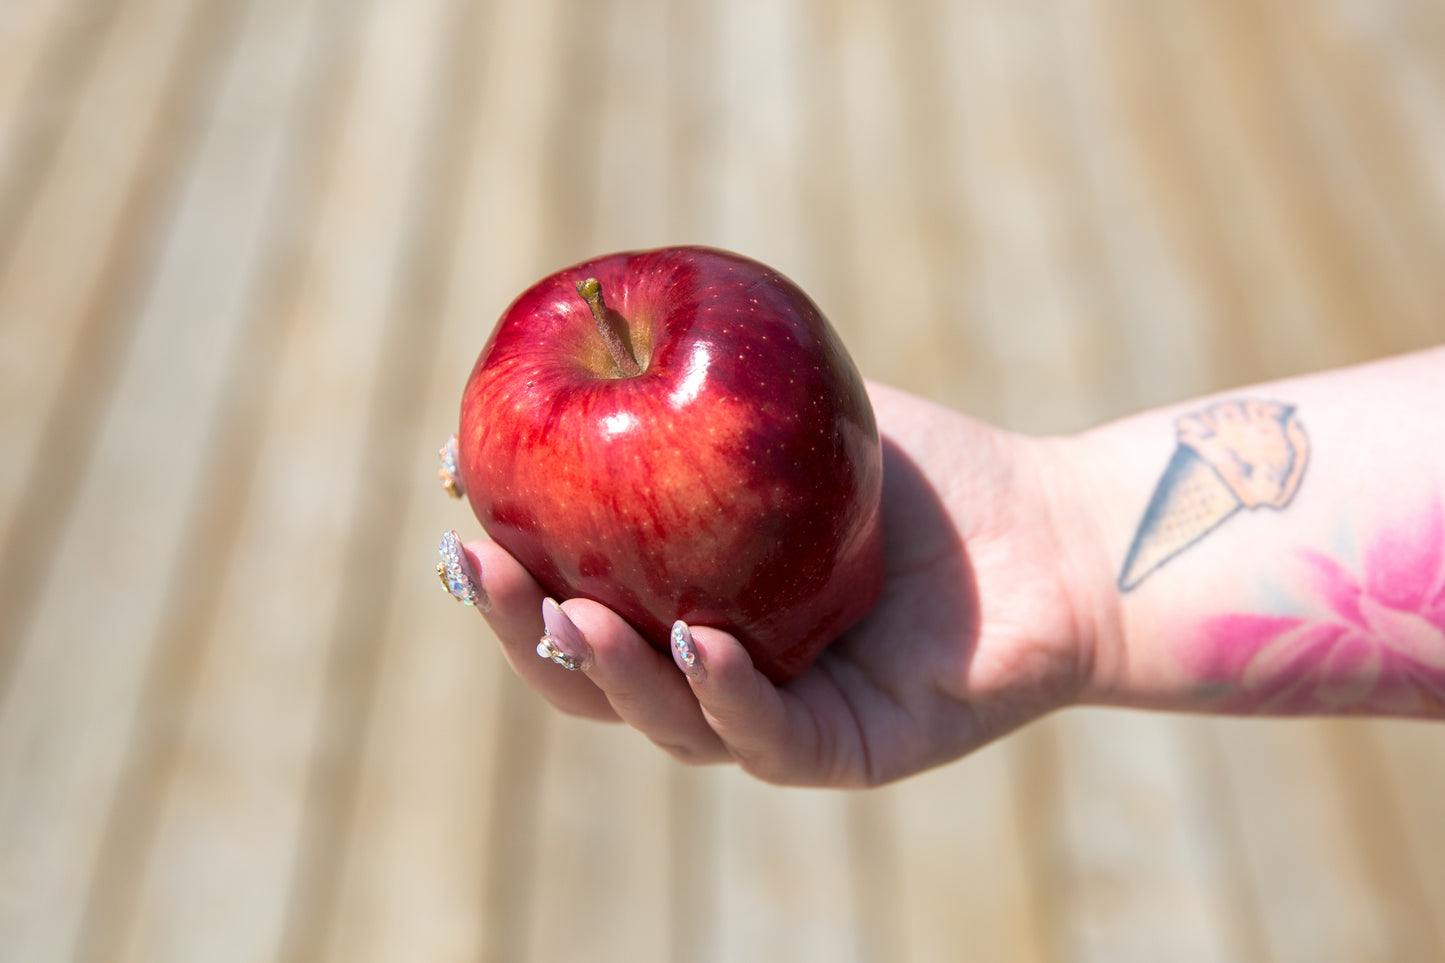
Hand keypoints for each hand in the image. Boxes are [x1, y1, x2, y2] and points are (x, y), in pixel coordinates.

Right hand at [456, 382, 1095, 786]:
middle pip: (593, 677)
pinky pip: (766, 737)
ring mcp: (777, 719)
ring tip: (564, 610)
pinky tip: (694, 640)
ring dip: (604, 669)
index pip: (576, 604)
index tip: (458, 509)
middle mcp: (718, 675)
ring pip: (664, 718)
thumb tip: (587, 321)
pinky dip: (722, 694)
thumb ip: (694, 384)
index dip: (508, 573)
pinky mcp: (846, 750)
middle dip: (523, 628)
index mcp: (689, 607)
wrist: (1052, 534)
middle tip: (477, 565)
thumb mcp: (790, 411)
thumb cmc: (923, 475)